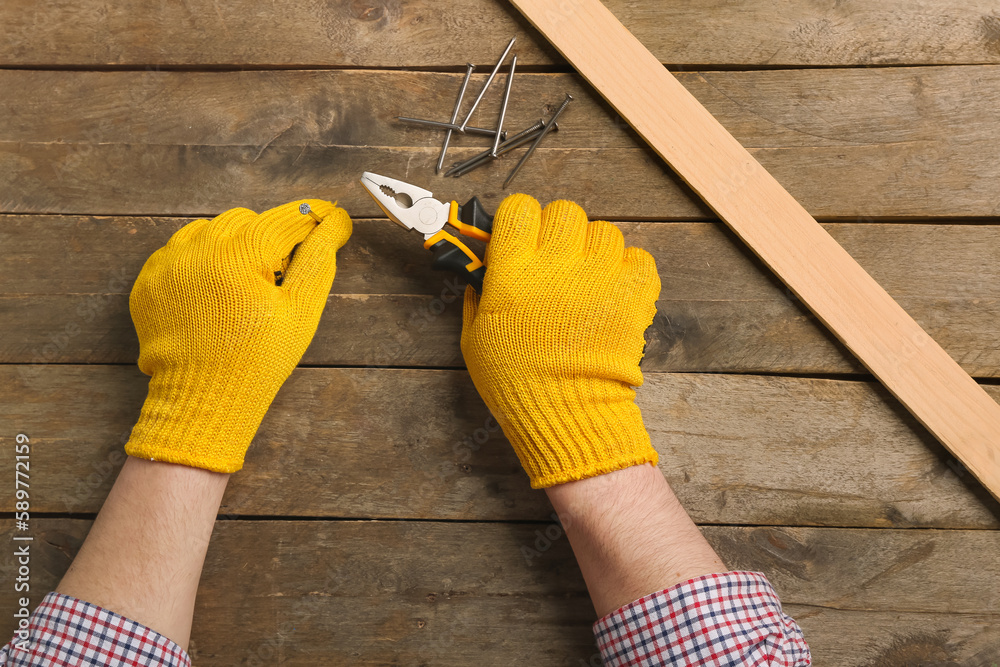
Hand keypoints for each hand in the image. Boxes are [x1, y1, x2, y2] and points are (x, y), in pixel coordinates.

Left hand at [126, 200, 351, 471]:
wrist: (201, 400)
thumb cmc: (258, 359)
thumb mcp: (301, 311)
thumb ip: (318, 260)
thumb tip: (334, 222)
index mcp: (239, 256)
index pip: (284, 219)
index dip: (313, 217)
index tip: (333, 219)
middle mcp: (197, 249)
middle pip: (246, 220)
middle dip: (270, 237)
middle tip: (282, 271)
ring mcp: (167, 263)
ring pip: (211, 230)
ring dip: (234, 245)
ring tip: (245, 284)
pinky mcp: (148, 280)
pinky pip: (180, 250)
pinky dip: (202, 260)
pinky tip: (216, 290)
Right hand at [461, 194, 659, 487]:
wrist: (568, 413)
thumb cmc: (516, 381)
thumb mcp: (475, 338)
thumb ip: (479, 296)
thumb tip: (482, 269)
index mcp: (513, 271)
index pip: (518, 209)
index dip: (519, 221)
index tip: (520, 237)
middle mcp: (557, 264)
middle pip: (564, 212)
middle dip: (559, 232)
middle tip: (556, 261)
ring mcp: (600, 275)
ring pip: (604, 231)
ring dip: (595, 251)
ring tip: (587, 282)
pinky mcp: (632, 292)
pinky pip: (638, 257)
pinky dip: (628, 271)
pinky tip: (613, 292)